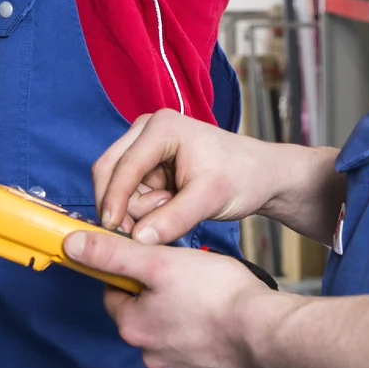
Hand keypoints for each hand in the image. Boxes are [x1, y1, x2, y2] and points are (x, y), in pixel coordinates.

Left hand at [65, 229, 289, 367]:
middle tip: (186, 276)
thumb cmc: (216, 294)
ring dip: (184, 317)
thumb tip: (72, 244)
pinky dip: (208, 339)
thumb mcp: (158, 261)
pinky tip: (224, 322)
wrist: (266, 333)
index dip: (131, 272)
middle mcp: (152, 356)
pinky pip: (200, 353)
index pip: (115, 294)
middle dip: (160, 296)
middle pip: (144, 316)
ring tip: (209, 298)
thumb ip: (112, 254)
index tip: (152, 261)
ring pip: (173, 335)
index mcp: (133, 327)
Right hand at [93, 110, 292, 245]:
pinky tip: (169, 207)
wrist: (259, 175)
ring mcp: (144, 146)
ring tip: (174, 208)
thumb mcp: (210, 198)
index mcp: (161, 128)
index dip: (114, 199)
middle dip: (120, 204)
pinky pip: (128, 192)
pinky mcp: (147, 164)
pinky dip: (142, 208)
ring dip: (137, 207)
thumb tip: (138, 239)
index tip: (112, 230)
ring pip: (116, 185)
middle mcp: (146, 131)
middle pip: (108, 170)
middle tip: (139, 231)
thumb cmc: (241, 176)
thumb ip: (173, 219)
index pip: (124, 166)